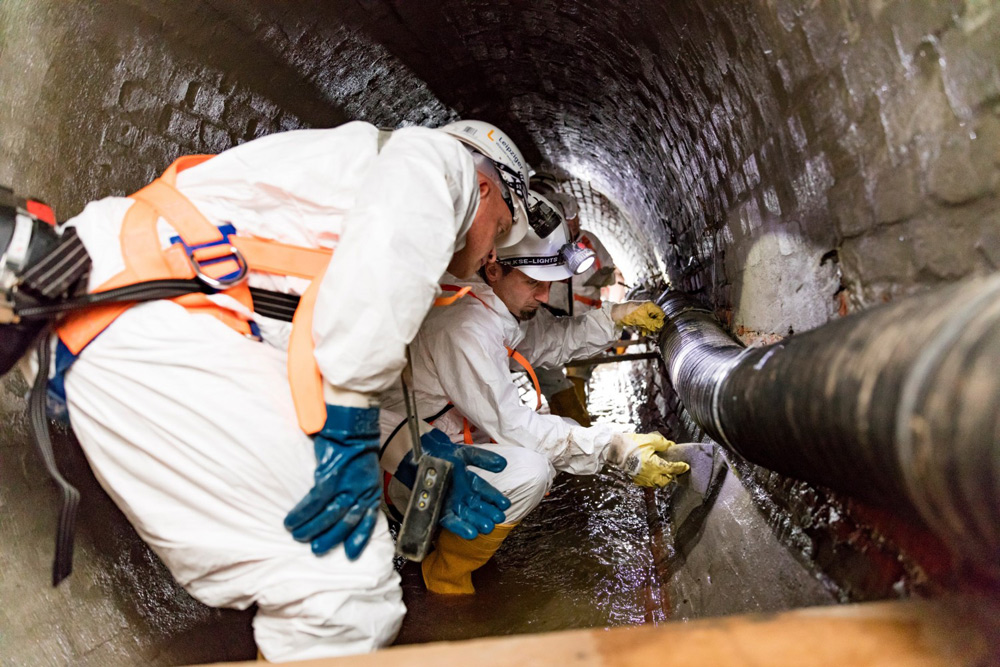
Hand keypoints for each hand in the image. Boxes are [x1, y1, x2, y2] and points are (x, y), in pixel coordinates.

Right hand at [284, 405, 381, 559]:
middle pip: (346, 522)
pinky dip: (302, 514)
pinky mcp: (331, 478)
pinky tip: (292, 521)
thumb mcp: (365, 471)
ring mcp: (348, 485)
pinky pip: (314, 502)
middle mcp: (362, 491)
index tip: (350, 555)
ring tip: (298, 535)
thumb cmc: (355, 445)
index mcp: (372, 490)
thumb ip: (358, 489)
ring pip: (329, 515)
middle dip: (330, 538)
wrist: (351, 425)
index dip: (358, 539)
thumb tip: (345, 505)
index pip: (368, 521)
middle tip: (316, 549)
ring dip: (311, 528)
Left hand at [397, 429, 510, 538]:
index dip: (495, 498)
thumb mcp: (465, 454)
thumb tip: (503, 464)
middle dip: (489, 513)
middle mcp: (461, 495)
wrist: (419, 456)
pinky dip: (461, 527)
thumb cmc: (441, 454)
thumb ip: (484, 459)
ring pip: (467, 516)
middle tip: (499, 518)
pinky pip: (451, 521)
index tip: (505, 504)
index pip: (485, 492)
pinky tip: (472, 533)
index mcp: (469, 482)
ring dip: (478, 522)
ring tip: (488, 527)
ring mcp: (451, 504)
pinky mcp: (439, 511)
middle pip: (478, 506)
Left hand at [610, 301, 665, 334]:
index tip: (658, 328)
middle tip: (654, 332)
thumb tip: (660, 326)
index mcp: (650, 305)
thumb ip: (652, 323)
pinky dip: (644, 326)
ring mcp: (642, 311)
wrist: (616, 313)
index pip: (660, 313)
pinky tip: (643, 332)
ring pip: (649, 319)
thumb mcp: (642, 320)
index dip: (660, 321)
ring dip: (649, 327)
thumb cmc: (628, 314)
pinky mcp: (638, 314)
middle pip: (655, 316)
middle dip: (654, 325)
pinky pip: (644, 320)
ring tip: (647, 333)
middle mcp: (647, 307)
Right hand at [619, 432, 689, 487]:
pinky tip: (652, 472)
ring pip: (656, 483)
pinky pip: (647, 482)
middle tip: (673, 469)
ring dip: (661, 478)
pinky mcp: (635, 478)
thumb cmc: (632, 444)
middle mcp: (650, 475)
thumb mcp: (650, 440)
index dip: (680, 467)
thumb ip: (663, 443)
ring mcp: (642, 478)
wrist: (615, 449)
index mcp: (655, 465)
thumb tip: (670, 446)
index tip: (685, 466)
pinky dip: (652, 479)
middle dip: (671, 476)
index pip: (672, 469)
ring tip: (663, 471)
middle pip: (665, 481)